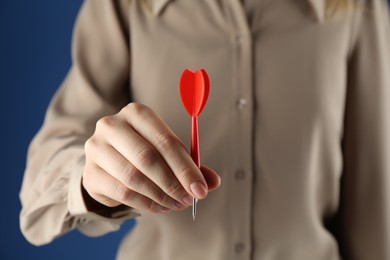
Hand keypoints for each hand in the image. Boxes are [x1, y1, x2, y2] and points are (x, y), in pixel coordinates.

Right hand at [82, 103, 220, 213]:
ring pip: (134, 177)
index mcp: (136, 113)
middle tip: (188, 199)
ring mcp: (96, 148)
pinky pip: (122, 192)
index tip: (201, 189)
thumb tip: (213, 181)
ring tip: (176, 204)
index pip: (165, 140)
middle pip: (148, 158)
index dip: (186, 167)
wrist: (106, 162)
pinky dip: (146, 203)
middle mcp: (112, 125)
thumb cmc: (142, 152)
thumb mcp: (166, 152)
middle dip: (173, 183)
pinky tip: (160, 207)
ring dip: (160, 195)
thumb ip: (189, 164)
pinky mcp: (90, 172)